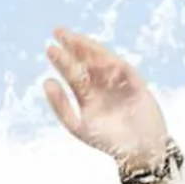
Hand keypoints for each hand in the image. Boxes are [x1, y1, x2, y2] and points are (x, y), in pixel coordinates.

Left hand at [42, 29, 171, 170]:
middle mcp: (102, 85)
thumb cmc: (107, 140)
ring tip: (76, 40)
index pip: (73, 73)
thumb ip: (61, 106)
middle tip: (58, 31)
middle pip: (86, 61)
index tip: (49, 47)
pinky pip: (125, 71)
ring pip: (104, 61)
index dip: (62, 59)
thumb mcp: (77, 125)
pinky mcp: (137, 85)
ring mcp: (120, 83)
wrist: (137, 152)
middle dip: (74, 46)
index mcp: (87, 95)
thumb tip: (47, 82)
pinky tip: (102, 59)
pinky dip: (115, 65)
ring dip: (91, 49)